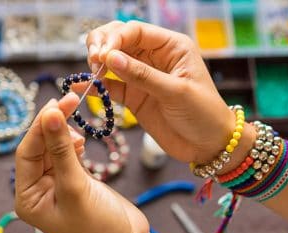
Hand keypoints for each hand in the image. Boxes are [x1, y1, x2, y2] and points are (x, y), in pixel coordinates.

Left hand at [15, 93, 149, 232]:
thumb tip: (48, 113)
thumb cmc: (99, 226)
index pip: (26, 153)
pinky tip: (81, 140)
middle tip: (69, 99)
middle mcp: (35, 191)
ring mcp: (54, 185)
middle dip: (52, 124)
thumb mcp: (76, 186)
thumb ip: (61, 149)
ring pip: (52, 147)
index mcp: (26, 198)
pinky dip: (72, 143)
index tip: (55, 103)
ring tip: (77, 122)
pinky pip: (66, 154)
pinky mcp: (72, 180)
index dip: (40, 126)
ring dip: (63, 132)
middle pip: (38, 147)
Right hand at [85, 21, 255, 166]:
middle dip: (102, 45)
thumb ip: (141, 75)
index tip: (101, 55)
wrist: (207, 146)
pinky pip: (110, 85)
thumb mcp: (175, 92)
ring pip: (111, 60)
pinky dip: (95, 85)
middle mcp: (153, 57)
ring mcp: (140, 76)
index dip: (115, 38)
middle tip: (93, 61)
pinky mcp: (132, 96)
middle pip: (119, 39)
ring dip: (96, 63)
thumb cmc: (203, 114)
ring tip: (91, 74)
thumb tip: (110, 58)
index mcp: (171, 47)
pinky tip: (79, 86)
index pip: (135, 31)